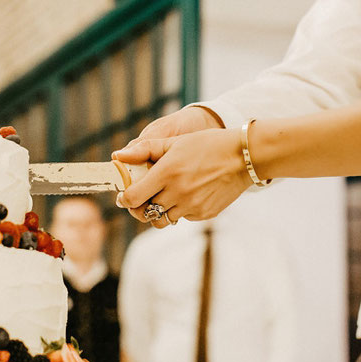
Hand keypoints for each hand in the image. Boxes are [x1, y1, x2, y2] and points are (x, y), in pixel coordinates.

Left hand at [110, 107, 223, 223]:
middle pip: (145, 212)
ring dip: (159, 211)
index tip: (124, 196)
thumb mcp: (174, 142)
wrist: (243, 157)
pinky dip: (179, 209)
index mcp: (167, 173)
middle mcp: (177, 193)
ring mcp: (191, 206)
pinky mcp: (203, 215)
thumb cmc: (207, 144)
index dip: (125, 199)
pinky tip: (187, 194)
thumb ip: (144, 150)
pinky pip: (182, 217)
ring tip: (164, 196)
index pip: (133, 198)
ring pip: (163, 220)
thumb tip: (117, 156)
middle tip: (141, 198)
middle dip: (140, 206)